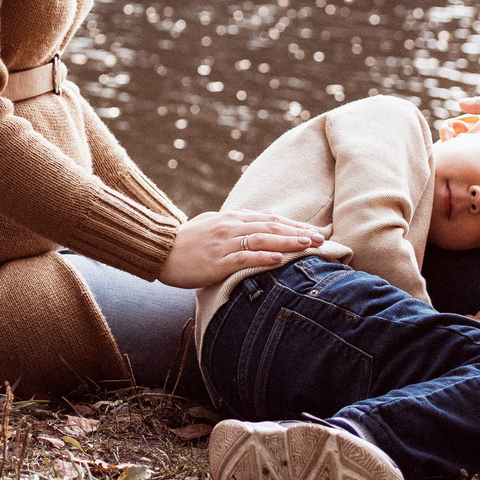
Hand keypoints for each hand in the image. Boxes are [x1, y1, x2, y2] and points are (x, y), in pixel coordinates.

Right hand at [156, 210, 325, 289]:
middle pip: (271, 227)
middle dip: (297, 232)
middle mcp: (231, 227)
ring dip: (286, 242)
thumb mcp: (213, 225)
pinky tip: (278, 259)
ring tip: (306, 246)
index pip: (269, 219)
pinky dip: (262, 257)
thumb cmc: (187, 241)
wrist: (160, 250)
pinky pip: (242, 258)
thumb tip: (260, 221)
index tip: (313, 231)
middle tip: (319, 239)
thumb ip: (237, 224)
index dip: (293, 225)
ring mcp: (224, 243)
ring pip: (261, 240)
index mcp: (232, 218)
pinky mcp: (216, 261)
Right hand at [453, 93, 479, 167]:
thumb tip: (461, 104)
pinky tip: (471, 171)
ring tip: (457, 158)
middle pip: (460, 142)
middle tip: (450, 146)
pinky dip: (474, 168)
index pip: (461, 125)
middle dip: (451, 142)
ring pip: (470, 155)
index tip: (450, 132)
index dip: (451, 128)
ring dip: (460, 156)